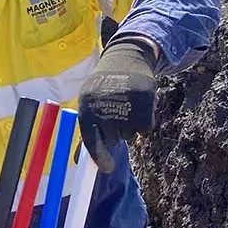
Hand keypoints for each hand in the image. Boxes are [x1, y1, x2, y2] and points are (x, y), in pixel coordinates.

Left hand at [76, 38, 158, 172]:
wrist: (126, 58)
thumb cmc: (104, 88)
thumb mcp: (89, 104)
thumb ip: (89, 133)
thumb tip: (81, 163)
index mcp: (86, 107)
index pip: (91, 139)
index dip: (99, 157)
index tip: (108, 168)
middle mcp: (105, 106)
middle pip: (113, 139)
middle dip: (115, 134)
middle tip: (116, 116)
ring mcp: (125, 104)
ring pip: (131, 134)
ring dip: (130, 126)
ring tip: (126, 105)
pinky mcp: (145, 101)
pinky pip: (146, 127)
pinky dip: (145, 121)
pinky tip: (139, 104)